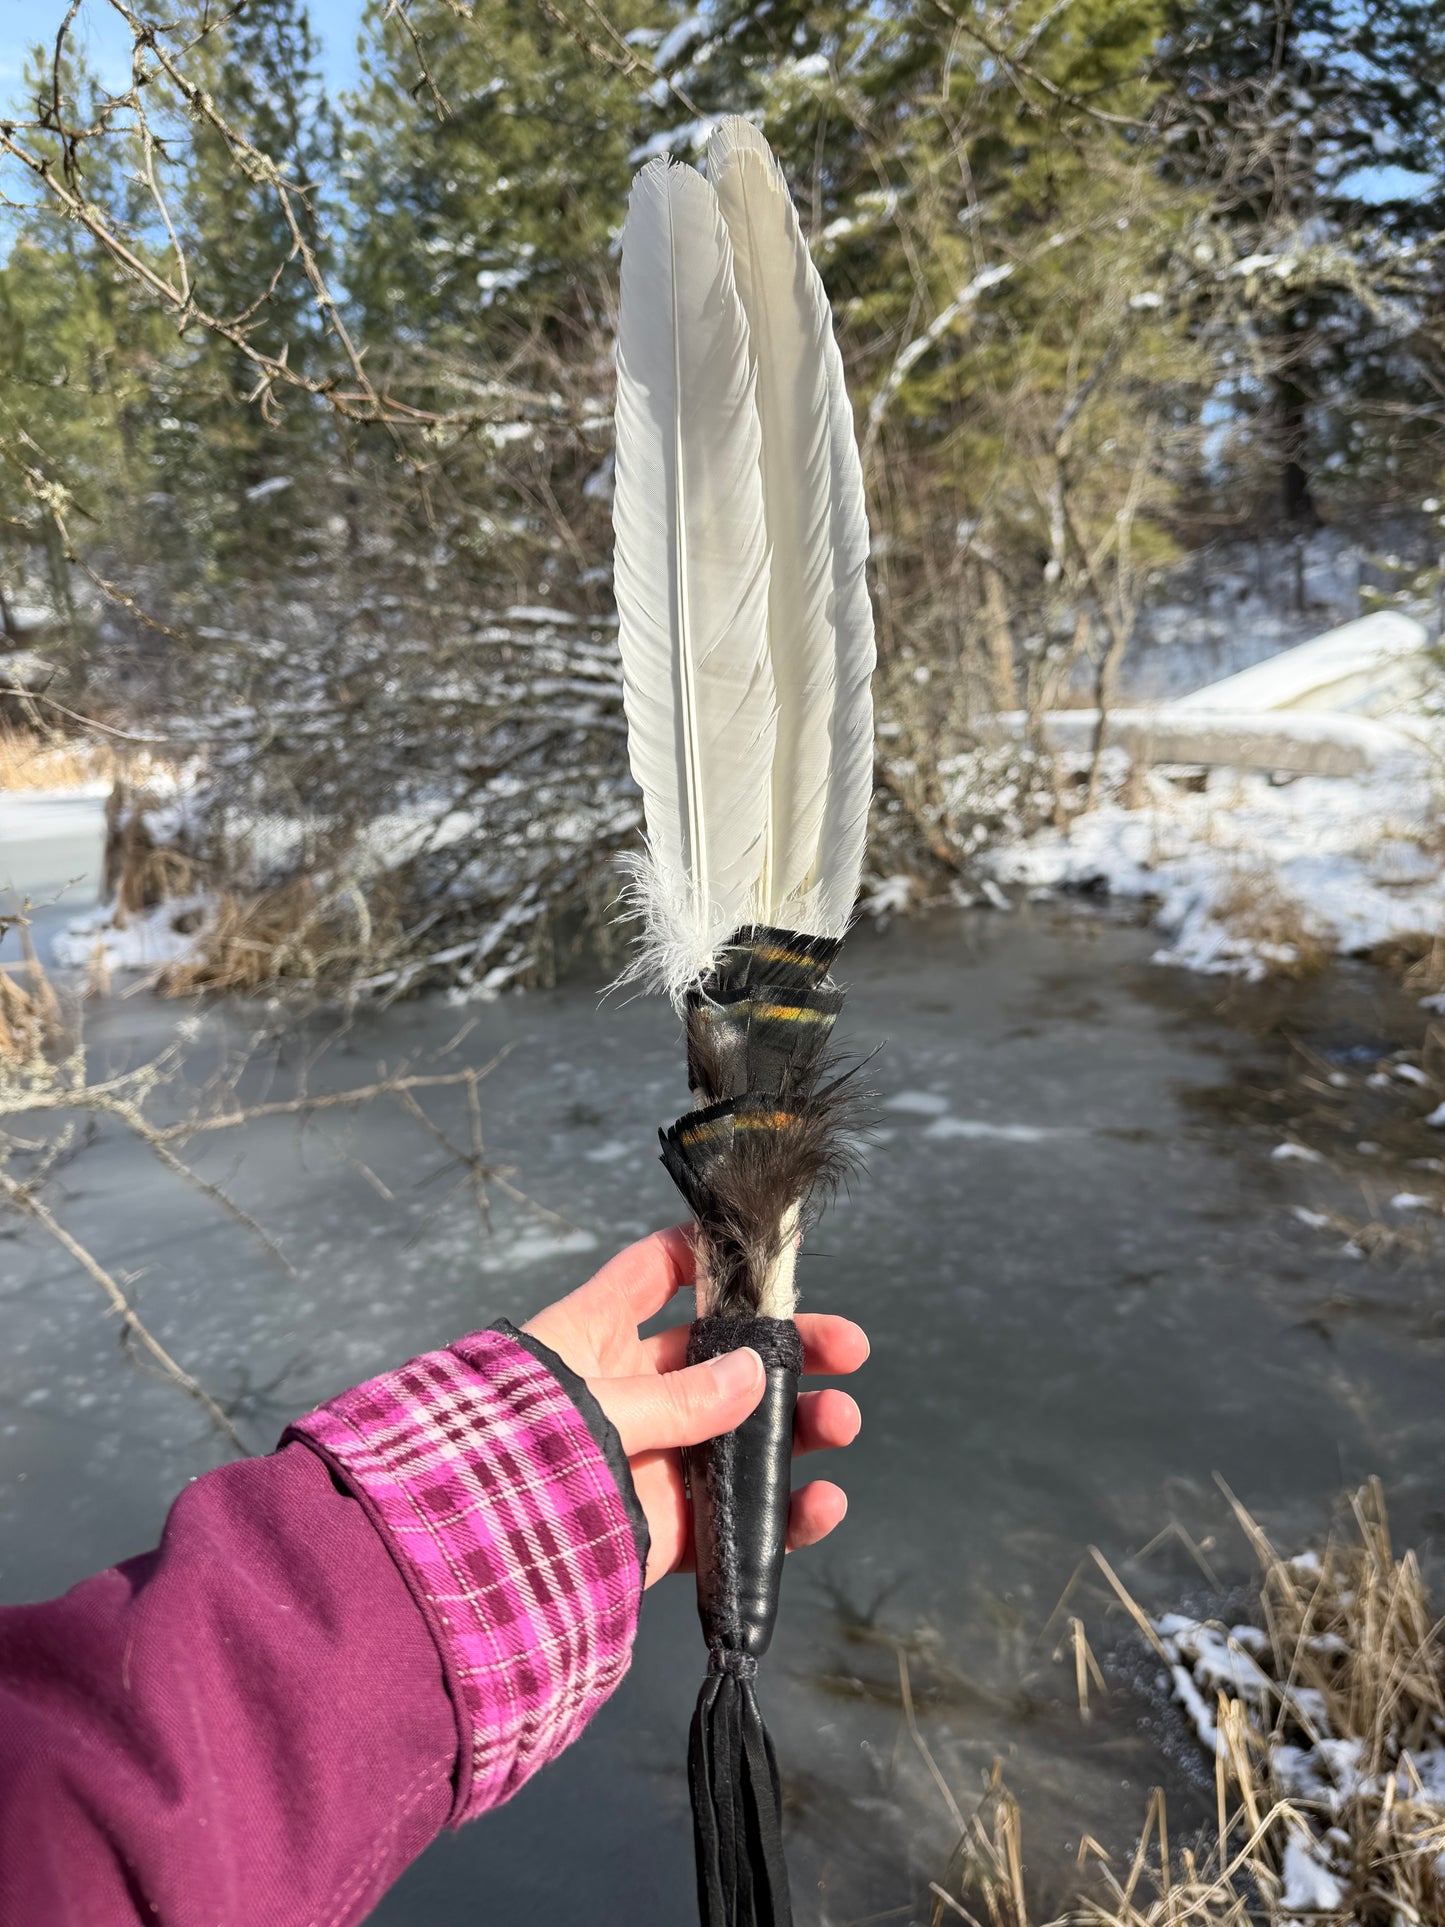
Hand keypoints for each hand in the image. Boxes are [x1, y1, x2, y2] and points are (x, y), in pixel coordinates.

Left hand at [524, 1226, 866, 1586]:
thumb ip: (678, 1397)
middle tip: (848, 1347)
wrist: (470, 1565)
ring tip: (843, 1421)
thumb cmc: (513, 1459)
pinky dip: (784, 1513)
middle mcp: (629, 1391)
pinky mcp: (667, 1527)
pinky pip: (738, 1516)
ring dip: (800, 1424)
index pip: (651, 1273)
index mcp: (592, 1338)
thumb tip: (755, 1374)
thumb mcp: (597, 1406)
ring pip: (743, 1431)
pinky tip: (822, 1501)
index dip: (705, 1253)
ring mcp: (652, 1459)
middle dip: (790, 1347)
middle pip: (723, 1354)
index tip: (763, 1251)